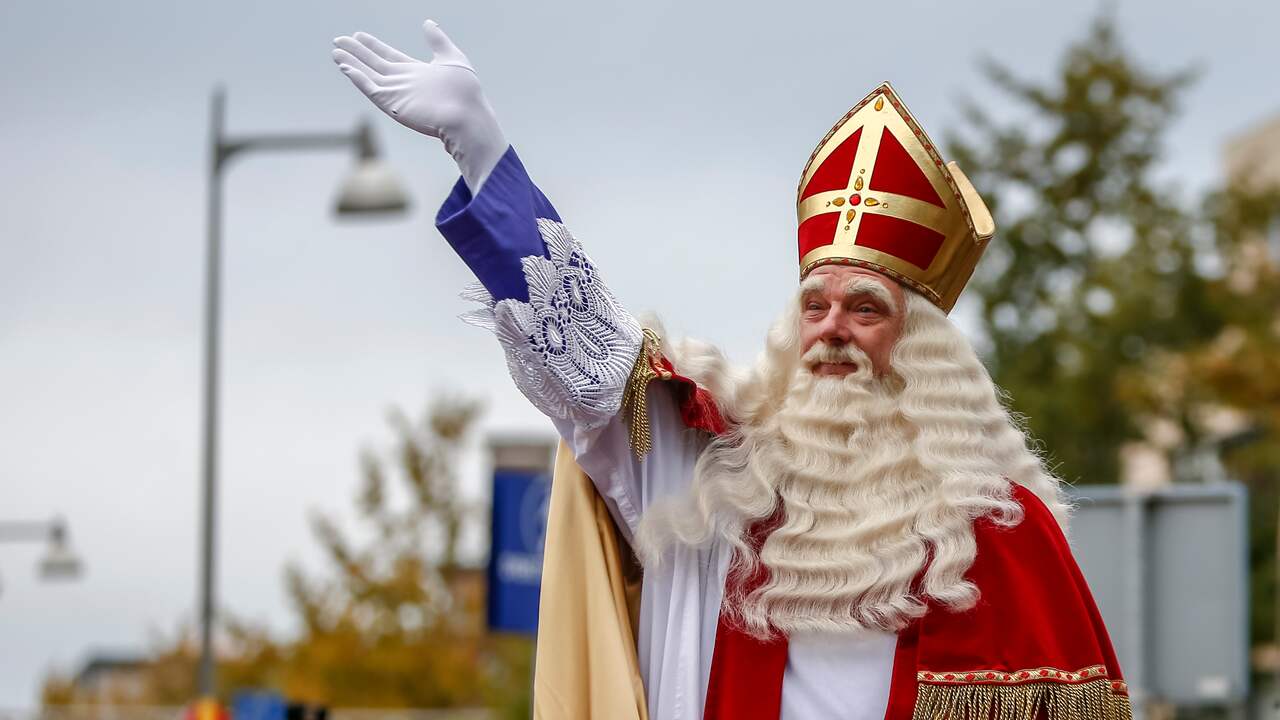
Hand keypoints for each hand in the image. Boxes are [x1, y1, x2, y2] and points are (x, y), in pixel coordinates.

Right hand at [332, 20, 506, 190]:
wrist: (466, 115)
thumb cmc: (464, 90)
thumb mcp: (452, 58)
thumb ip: (437, 40)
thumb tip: (428, 22)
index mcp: (416, 73)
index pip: (389, 56)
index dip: (374, 46)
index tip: (359, 35)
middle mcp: (404, 83)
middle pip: (374, 64)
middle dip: (356, 53)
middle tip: (339, 40)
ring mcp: (398, 94)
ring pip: (369, 76)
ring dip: (352, 64)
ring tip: (336, 52)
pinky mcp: (394, 105)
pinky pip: (372, 89)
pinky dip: (358, 79)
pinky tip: (346, 67)